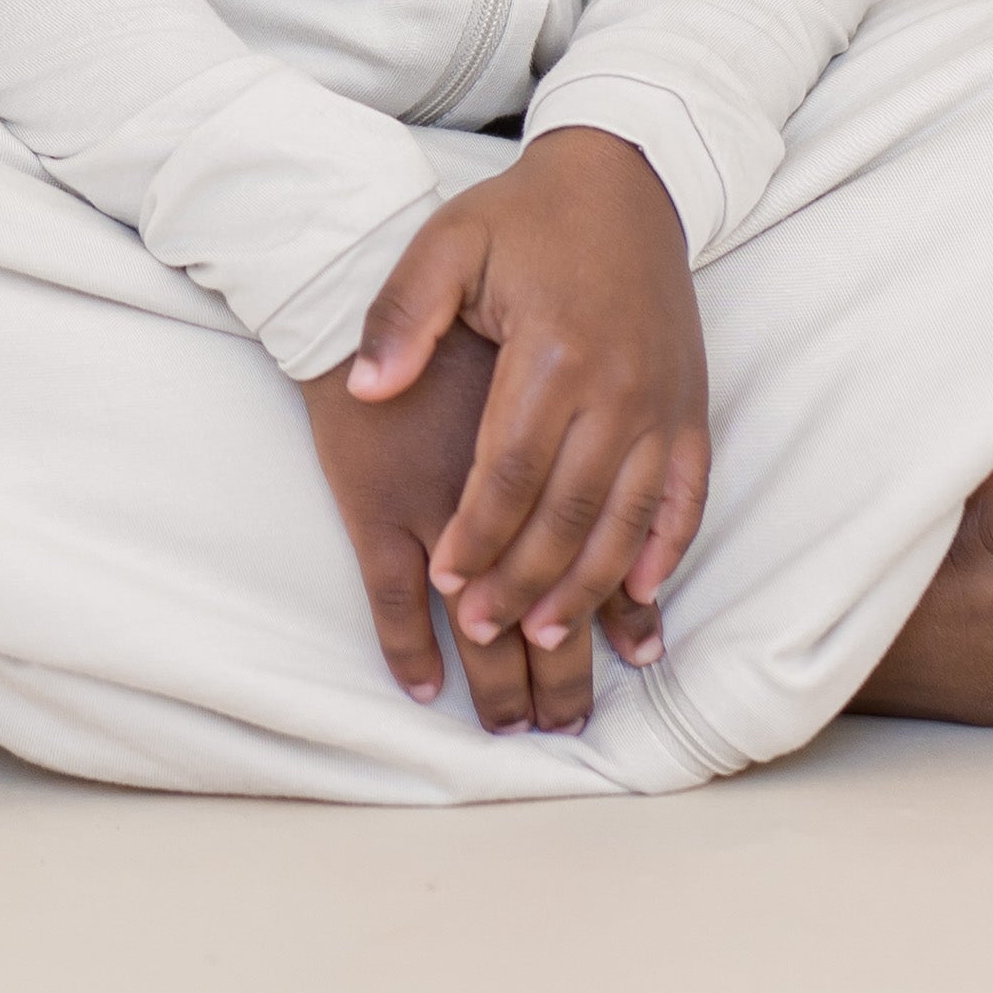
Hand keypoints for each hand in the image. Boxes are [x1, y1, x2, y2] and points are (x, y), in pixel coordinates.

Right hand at [299, 322, 598, 730]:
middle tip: (574, 723)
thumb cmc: (456, 289)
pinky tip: (424, 685)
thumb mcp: (550, 332)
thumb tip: (627, 495)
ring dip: (502, 676)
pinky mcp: (374, 504)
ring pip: (476, 617)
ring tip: (520, 724)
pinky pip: (393, 600)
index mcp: (554, 435)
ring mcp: (432, 500)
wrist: (356, 268)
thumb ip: (590, 408)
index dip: (612, 611)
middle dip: (562, 672)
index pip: (595, 549)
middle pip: (544, 600)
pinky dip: (407, 650)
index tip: (636, 657)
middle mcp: (497, 482)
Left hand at [349, 128, 709, 694]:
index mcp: (553, 352)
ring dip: (588, 586)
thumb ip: (403, 315)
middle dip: (523, 581)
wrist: (625, 178)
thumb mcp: (449, 241)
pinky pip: (685, 496)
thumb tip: (366, 389)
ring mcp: (662, 401)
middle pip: (568, 513)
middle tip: (484, 631)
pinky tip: (638, 597)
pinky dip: (663, 551)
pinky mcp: (691, 405)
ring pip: (626, 520)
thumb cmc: (525, 215)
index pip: (508, 473)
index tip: (445, 583)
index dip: (476, 536)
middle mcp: (617, 387)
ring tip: (548, 634)